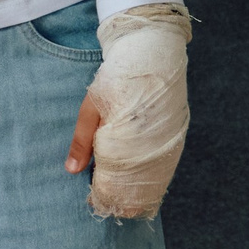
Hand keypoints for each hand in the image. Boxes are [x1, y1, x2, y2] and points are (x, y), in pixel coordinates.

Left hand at [67, 9, 191, 220]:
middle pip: (137, 188)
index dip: (104, 193)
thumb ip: (81, 140)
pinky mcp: (177, 138)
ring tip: (120, 192)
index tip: (93, 196)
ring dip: (137, 189)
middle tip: (104, 195)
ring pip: (153, 181)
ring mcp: (168, 144)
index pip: (116, 184)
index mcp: (128, 141)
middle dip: (120, 195)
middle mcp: (152, 147)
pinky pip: (165, 169)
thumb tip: (72, 170)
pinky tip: (140, 180)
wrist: (151, 53)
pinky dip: (151, 178)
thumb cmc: (117, 79)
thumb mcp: (91, 108)